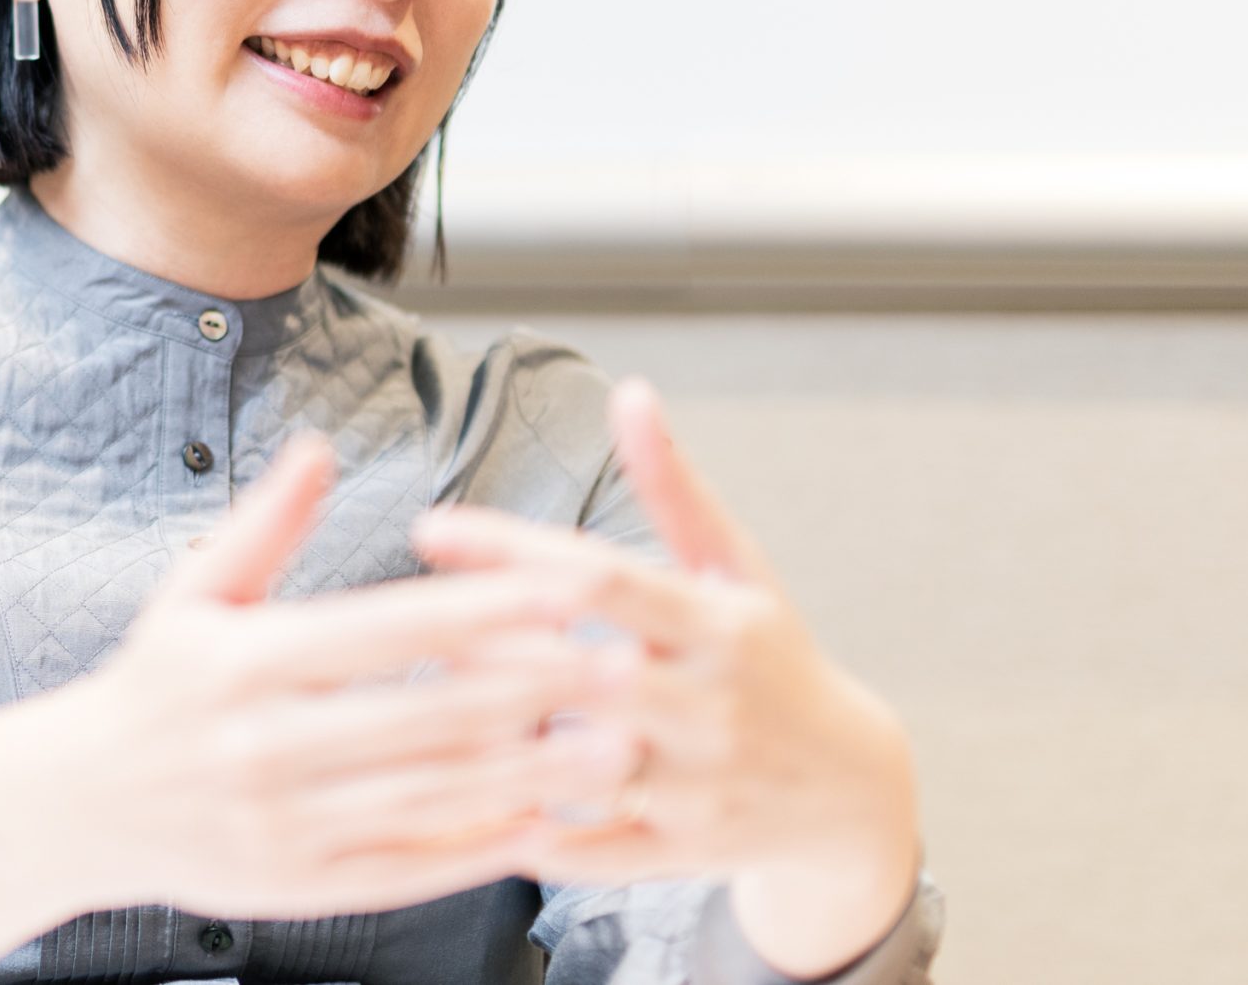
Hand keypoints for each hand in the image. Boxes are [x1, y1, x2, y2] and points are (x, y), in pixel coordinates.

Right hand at [67, 429, 649, 919]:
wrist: (78, 806)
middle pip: (423, 716)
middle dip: (533, 691)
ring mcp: (284, 824)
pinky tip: (542, 823)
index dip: (481, 607)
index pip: (385, 628)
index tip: (562, 588)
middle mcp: (264, 747)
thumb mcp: (191, 592)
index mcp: (245, 662)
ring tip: (611, 747)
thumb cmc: (151, 688)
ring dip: (528, 775)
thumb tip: (318, 447)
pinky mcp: (299, 886)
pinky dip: (476, 848)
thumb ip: (266, 524)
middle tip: (622, 665)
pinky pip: (404, 868)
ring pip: (428, 799)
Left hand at [409, 377, 920, 969]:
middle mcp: (711, 703)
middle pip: (586, 672)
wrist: (847, 788)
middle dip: (492, 650)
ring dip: (504, 744)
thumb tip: (630, 393)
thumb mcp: (734, 567)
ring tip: (421, 715)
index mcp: (717, 623)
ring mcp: (700, 785)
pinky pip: (599, 851)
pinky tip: (468, 814)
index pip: (601, 577)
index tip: (430, 529)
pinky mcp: (687, 853)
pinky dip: (538, 835)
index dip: (513, 551)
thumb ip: (671, 486)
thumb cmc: (771, 660)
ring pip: (588, 764)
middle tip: (400, 626)